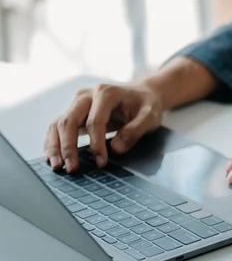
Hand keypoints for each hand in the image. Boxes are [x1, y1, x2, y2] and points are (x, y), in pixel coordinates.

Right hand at [44, 83, 163, 171]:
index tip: (101, 162)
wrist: (142, 92)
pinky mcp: (74, 112)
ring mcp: (77, 103)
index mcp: (106, 93)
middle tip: (72, 168)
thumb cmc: (147, 104)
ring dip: (55, 146)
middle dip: (68, 147)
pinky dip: (54, 142)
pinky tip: (53, 157)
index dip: (97, 144)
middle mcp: (86, 96)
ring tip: (57, 166)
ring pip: (58, 124)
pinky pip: (57, 126)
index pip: (95, 122)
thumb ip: (135, 131)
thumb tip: (116, 149)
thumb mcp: (150, 116)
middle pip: (69, 121)